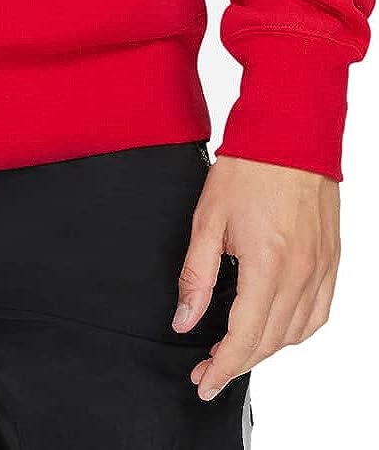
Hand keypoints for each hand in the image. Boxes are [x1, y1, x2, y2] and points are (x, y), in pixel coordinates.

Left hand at [172, 154, 339, 399]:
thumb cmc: (248, 168)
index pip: (244, 337)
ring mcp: (322, 268)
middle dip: (237, 363)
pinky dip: (296, 331)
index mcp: (267, 264)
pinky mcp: (332, 260)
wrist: (290, 133)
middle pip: (270, 342)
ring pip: (296, 333)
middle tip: (208, 369)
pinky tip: (275, 328)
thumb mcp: (208, 218)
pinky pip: (318, 313)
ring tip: (235, 349)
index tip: (203, 383)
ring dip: (265, 349)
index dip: (222, 368)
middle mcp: (301, 273)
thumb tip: (184, 320)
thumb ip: (196, 274)